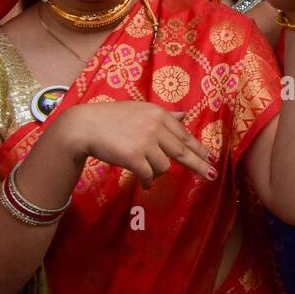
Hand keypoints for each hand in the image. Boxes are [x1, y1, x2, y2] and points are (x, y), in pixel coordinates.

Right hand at [55, 101, 213, 186]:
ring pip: (164, 166)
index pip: (183, 134)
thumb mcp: (139, 110)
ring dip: (157, 172)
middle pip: (182, 150)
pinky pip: (149, 175)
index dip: (198, 148)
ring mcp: (145, 141)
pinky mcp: (134, 156)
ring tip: (145, 172)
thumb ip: (163, 115)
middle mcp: (155, 126)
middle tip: (211, 175)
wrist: (83, 127)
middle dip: (198, 164)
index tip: (211, 157)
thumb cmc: (110, 119)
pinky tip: (144, 183)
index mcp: (158, 114)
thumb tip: (184, 114)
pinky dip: (147, 181)